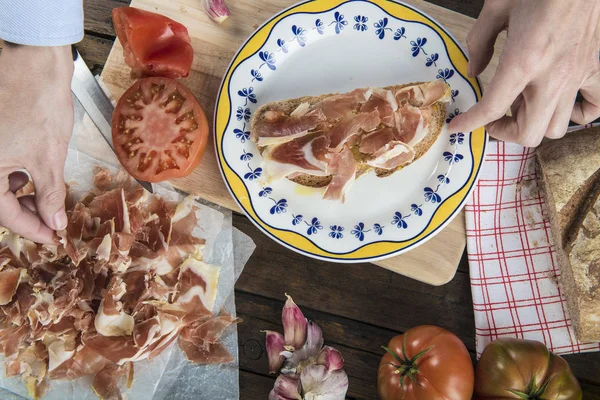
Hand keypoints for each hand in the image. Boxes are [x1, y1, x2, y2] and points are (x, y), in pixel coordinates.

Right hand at [0, 44, 73, 243]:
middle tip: (53, 221)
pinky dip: (19, 174)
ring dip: (23, 194)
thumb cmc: (38, 103)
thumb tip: (55, 223)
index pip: (3, 213)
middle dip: (27, 213)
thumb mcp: (49, 156)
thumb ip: (49, 194)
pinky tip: (36, 176)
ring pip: (0, 182)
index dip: (31, 229)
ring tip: (49, 199)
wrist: (35, 61)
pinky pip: (1, 164)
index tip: (53, 238)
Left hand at [448, 0, 599, 146]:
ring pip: (557, 128)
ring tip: (521, 105)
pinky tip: (560, 104)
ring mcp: (577, 75)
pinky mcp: (594, 67)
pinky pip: (593, 107)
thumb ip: (479, 43)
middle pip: (529, 133)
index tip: (458, 126)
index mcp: (523, 61)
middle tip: (492, 119)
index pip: (492, 108)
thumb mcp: (496, 7)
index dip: (471, 123)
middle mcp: (553, 76)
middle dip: (505, 133)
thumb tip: (473, 70)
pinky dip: (577, 114)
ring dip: (534, 124)